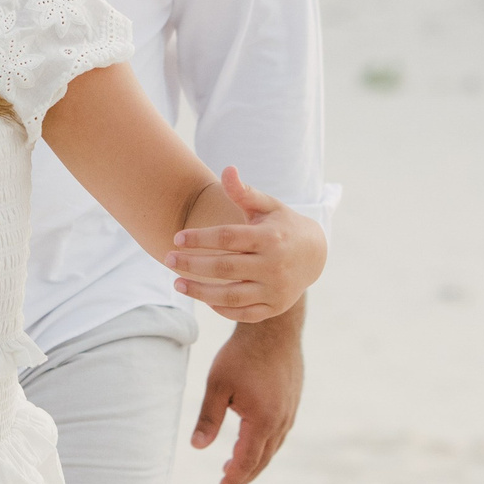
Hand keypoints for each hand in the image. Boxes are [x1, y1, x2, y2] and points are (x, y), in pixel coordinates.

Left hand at [168, 167, 325, 321]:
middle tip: (167, 259)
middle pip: (224, 268)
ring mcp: (276, 289)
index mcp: (269, 237)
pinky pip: (243, 314)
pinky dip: (221, 309)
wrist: (316, 255)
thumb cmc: (281, 226)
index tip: (176, 238)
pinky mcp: (275, 307)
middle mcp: (274, 265)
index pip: (227, 238)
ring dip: (200, 292)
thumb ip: (244, 191)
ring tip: (176, 283)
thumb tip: (227, 169)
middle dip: (192, 264)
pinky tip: (203, 298)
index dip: (199, 238)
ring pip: (231, 296)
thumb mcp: (267, 206)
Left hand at [191, 305, 303, 483]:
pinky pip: (279, 433)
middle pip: (263, 459)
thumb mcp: (217, 386)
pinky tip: (253, 443)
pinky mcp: (293, 402)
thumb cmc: (241, 355)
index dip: (234, 478)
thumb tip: (197, 447)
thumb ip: (208, 418)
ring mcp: (290, 412)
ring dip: (255, 461)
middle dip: (244, 475)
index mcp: (263, 421)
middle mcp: (281, 421)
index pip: (247, 461)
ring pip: (273, 447)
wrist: (273, 330)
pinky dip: (265, 445)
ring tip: (235, 467)